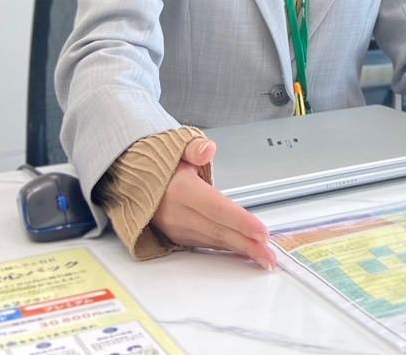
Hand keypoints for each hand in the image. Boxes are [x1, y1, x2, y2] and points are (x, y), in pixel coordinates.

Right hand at [151, 136, 275, 268]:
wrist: (135, 180)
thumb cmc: (162, 164)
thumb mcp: (177, 147)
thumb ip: (194, 148)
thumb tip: (208, 149)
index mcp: (180, 190)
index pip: (216, 208)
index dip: (240, 221)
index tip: (262, 232)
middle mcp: (178, 213)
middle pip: (218, 231)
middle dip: (247, 244)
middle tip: (271, 256)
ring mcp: (177, 228)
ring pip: (214, 241)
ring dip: (240, 251)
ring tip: (264, 258)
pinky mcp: (179, 237)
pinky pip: (208, 244)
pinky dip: (228, 249)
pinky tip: (245, 252)